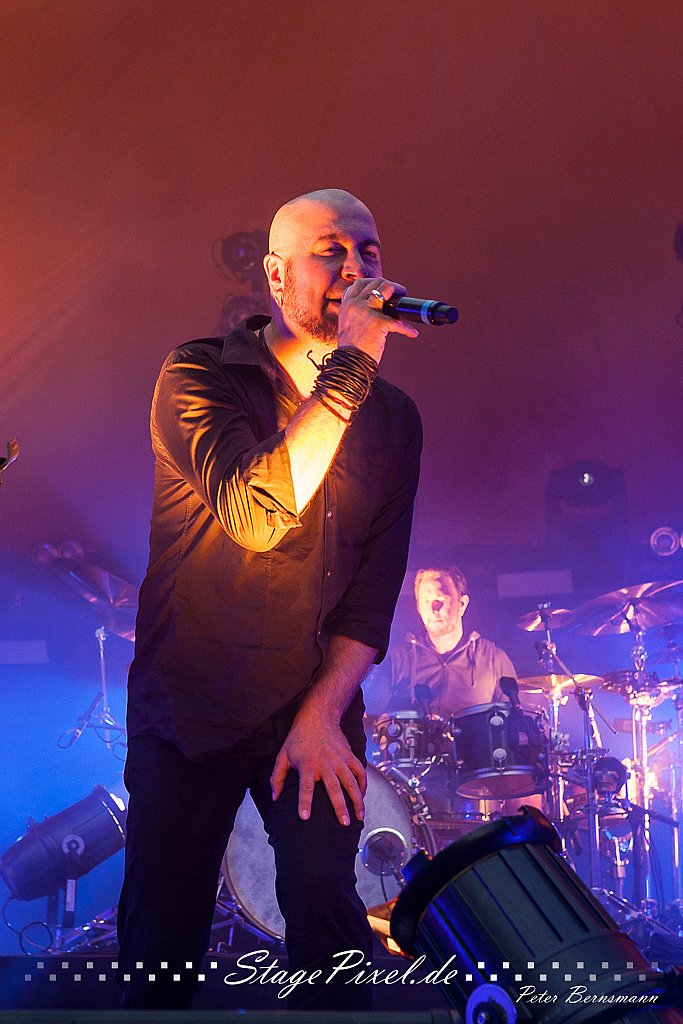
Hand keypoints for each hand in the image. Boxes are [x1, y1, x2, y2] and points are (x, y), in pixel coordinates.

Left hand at [270, 705, 366, 825]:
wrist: (317, 717)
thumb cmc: (298, 738)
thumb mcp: (283, 755)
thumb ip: (277, 777)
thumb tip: (275, 798)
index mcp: (307, 765)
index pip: (305, 787)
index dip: (304, 802)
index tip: (304, 817)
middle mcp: (325, 763)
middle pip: (334, 788)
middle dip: (340, 807)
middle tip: (343, 823)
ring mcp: (340, 759)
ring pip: (351, 782)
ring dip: (357, 800)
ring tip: (359, 817)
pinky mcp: (349, 755)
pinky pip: (359, 772)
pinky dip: (363, 784)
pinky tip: (362, 796)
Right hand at [338, 278, 418, 362]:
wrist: (350, 364)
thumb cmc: (352, 348)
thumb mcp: (348, 324)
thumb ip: (357, 312)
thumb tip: (379, 308)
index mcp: (347, 304)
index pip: (360, 283)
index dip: (375, 284)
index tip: (383, 291)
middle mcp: (355, 304)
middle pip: (377, 282)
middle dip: (391, 286)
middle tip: (399, 294)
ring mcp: (366, 311)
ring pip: (386, 288)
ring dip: (399, 292)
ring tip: (405, 301)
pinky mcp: (378, 323)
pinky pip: (398, 321)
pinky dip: (407, 328)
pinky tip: (412, 333)